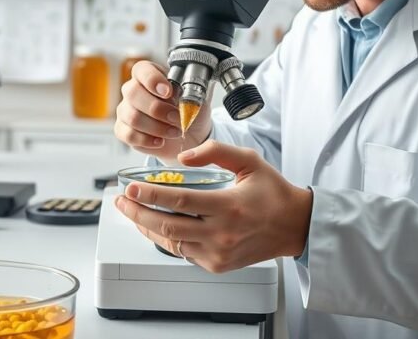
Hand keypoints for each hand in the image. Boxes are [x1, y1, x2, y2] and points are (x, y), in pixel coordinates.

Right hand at [114, 61, 212, 164]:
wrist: (189, 135)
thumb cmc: (189, 112)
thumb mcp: (196, 99)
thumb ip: (188, 94)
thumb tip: (180, 98)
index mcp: (150, 74)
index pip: (142, 69)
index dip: (152, 79)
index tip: (168, 92)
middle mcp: (133, 90)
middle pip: (132, 93)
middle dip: (157, 108)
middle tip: (177, 118)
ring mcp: (126, 110)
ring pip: (132, 117)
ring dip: (157, 127)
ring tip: (175, 132)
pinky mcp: (123, 130)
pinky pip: (129, 135)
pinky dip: (147, 140)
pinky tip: (160, 141)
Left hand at [115, 140, 312, 272]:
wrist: (295, 227)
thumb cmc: (273, 193)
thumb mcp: (249, 161)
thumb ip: (215, 152)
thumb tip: (183, 158)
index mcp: (228, 207)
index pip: (179, 201)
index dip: (150, 196)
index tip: (130, 188)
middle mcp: (221, 234)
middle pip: (166, 226)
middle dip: (137, 213)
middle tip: (121, 201)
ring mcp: (217, 253)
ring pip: (170, 242)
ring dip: (146, 226)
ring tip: (132, 211)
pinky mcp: (216, 265)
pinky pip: (183, 251)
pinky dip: (166, 238)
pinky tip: (156, 224)